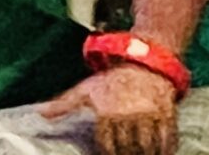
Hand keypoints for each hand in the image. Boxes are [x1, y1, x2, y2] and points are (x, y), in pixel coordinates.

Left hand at [41, 64, 180, 154]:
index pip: (107, 146)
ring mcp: (150, 116)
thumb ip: (63, 104)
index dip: (108, 154)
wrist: (142, 63)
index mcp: (108, 112)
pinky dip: (165, 151)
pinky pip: (168, 141)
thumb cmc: (110, 81)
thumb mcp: (85, 90)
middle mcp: (129, 115)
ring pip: (148, 148)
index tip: (106, 154)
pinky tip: (160, 154)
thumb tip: (40, 115)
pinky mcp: (167, 116)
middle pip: (128, 149)